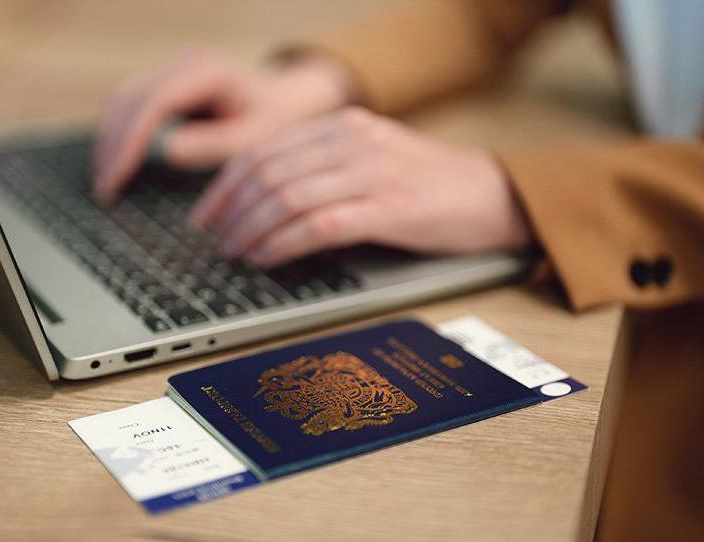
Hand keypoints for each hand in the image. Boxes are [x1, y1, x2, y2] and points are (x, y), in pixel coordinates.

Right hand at [92, 48, 351, 203]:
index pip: (153, 103)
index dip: (130, 142)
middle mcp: (186, 62)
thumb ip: (211, 144)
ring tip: (108, 182)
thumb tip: (165, 150)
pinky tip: (118, 164)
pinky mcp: (168, 81)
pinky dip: (121, 133)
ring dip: (111, 140)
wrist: (288, 99)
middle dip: (113, 145)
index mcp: (208, 71)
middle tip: (106, 189)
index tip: (117, 178)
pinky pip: (132, 103)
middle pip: (129, 98)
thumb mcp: (252, 140)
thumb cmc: (276, 121)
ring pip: (124, 99)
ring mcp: (174, 68)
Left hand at [191, 107, 533, 266]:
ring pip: (287, 197)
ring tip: (235, 253)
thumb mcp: (374, 161)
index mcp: (344, 127)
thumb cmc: (433, 186)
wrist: (495, 195)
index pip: (266, 150)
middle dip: (231, 210)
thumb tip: (268, 202)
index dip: (227, 184)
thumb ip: (327, 170)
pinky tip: (267, 258)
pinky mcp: (389, 208)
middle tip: (214, 240)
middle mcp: (353, 142)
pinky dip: (283, 243)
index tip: (207, 214)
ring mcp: (371, 173)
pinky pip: (319, 225)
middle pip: (269, 172)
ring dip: (251, 230)